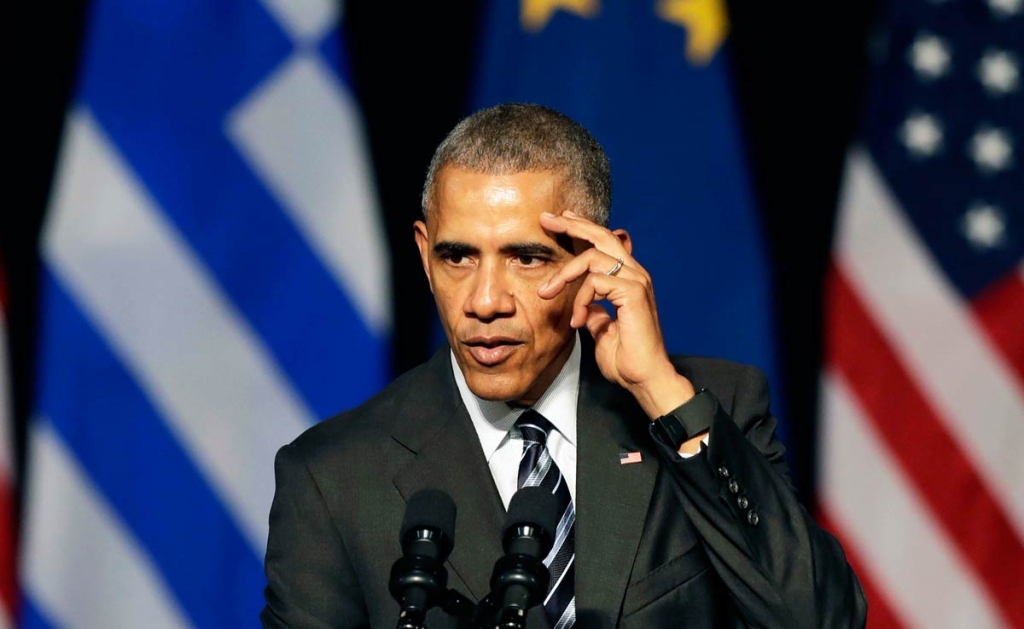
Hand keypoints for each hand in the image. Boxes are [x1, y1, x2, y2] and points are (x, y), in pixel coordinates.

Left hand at [538, 211, 695, 417]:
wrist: (644, 378)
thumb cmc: (627, 359)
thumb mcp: (601, 330)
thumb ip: (595, 311)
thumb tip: (585, 305)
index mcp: (629, 279)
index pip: (604, 244)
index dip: (582, 229)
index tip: (560, 220)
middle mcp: (636, 274)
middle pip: (602, 236)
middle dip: (572, 225)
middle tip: (547, 219)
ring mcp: (637, 281)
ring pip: (593, 258)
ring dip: (564, 274)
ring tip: (546, 293)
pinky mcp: (633, 293)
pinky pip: (596, 282)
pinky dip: (580, 300)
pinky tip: (577, 321)